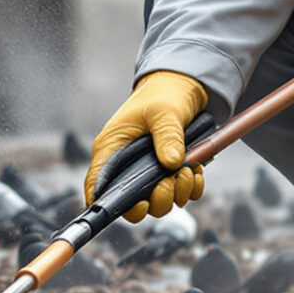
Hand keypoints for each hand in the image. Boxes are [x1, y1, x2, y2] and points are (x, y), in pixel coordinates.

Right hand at [87, 71, 207, 222]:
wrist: (183, 87)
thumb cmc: (162, 94)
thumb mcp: (163, 111)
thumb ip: (167, 136)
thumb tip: (172, 162)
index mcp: (113, 149)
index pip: (98, 185)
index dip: (108, 204)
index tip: (136, 205)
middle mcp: (127, 166)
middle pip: (133, 203)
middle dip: (156, 200)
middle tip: (170, 183)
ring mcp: (148, 172)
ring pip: (158, 202)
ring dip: (177, 193)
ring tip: (187, 172)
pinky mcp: (168, 173)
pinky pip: (180, 193)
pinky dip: (191, 188)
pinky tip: (195, 171)